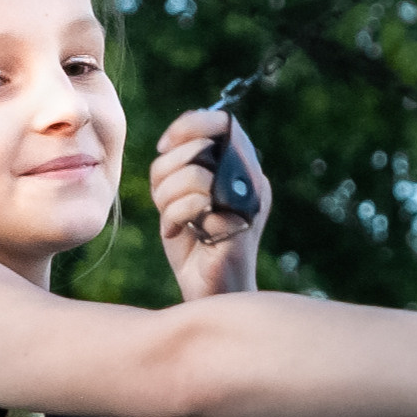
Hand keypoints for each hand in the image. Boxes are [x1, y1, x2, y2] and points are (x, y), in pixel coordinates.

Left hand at [151, 109, 272, 300]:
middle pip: (199, 146)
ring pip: (195, 172)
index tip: (164, 146)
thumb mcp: (182, 195)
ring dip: (167, 198)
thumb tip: (171, 141)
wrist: (206, 293)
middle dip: (167, 171)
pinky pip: (196, 202)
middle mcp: (252, 183)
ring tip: (172, 220)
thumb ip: (182, 165)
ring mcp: (248, 205)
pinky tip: (175, 233)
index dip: (189, 126)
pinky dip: (173, 216)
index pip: (223, 123)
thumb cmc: (192, 246)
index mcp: (242, 170)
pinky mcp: (238, 228)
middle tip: (165, 201)